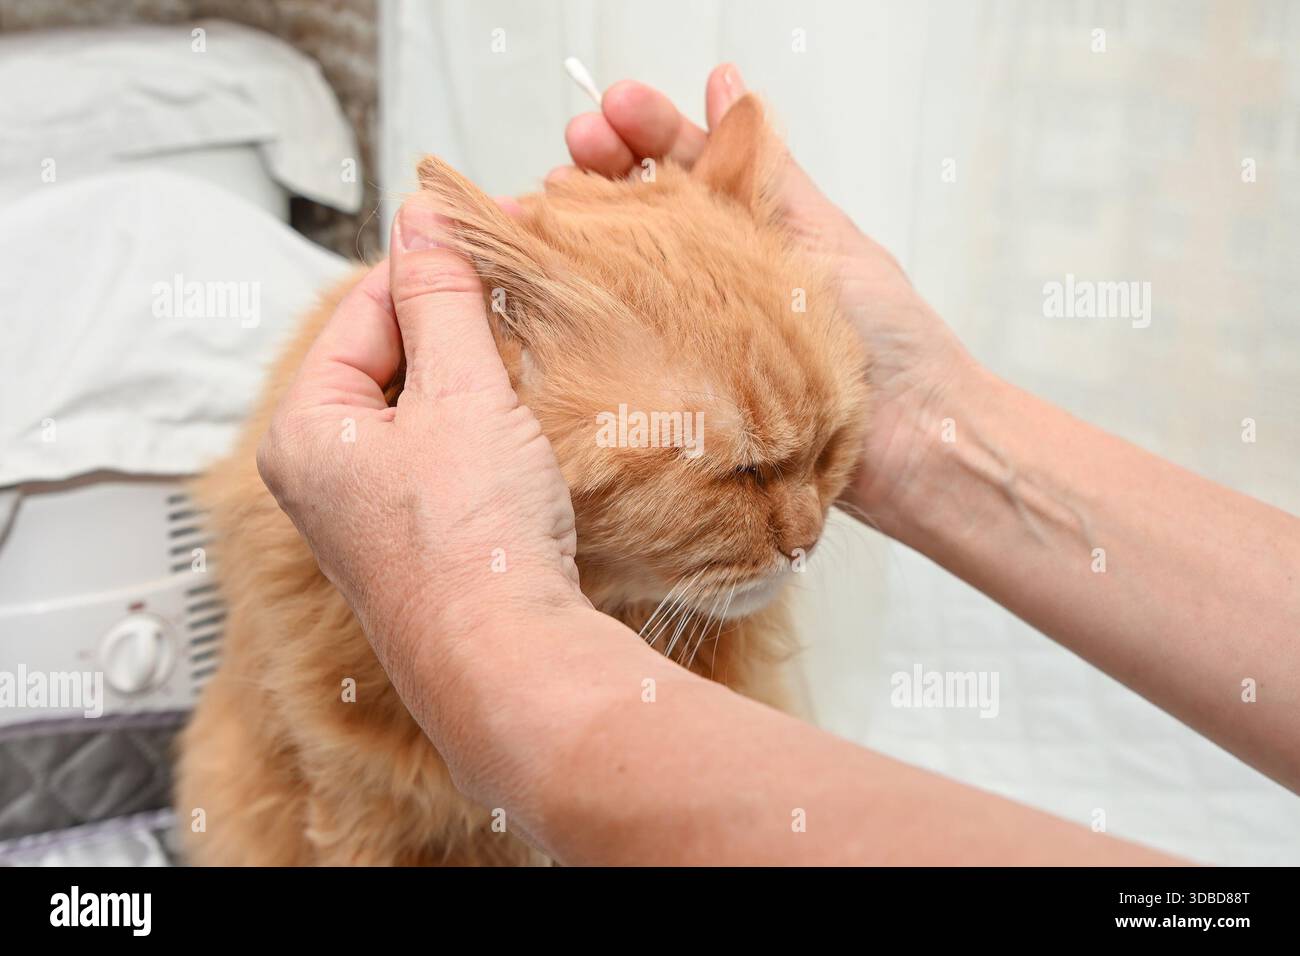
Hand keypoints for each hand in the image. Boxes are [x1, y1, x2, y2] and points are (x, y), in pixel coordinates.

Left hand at [255, 198, 584, 664]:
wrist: (508, 657)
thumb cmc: (469, 543)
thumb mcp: (458, 392)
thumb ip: (441, 297)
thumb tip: (424, 217)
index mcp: (306, 429)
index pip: (365, 308)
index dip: (431, 263)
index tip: (489, 229)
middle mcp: (326, 471)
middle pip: (391, 356)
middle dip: (457, 319)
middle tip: (519, 284)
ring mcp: (372, 510)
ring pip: (424, 405)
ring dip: (476, 371)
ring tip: (530, 347)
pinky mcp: (421, 537)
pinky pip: (447, 453)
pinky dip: (484, 423)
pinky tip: (525, 417)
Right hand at [558, 64, 978, 527]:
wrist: (918, 445)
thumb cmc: (890, 341)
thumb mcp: (823, 238)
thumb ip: (768, 172)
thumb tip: (727, 85)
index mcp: (747, 232)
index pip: (682, 165)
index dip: (644, 131)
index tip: (611, 110)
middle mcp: (711, 281)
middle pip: (637, 214)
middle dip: (597, 171)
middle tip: (573, 147)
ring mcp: (689, 337)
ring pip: (618, 277)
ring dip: (577, 238)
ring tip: (544, 209)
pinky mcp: (678, 395)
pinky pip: (623, 352)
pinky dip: (582, 322)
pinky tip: (552, 294)